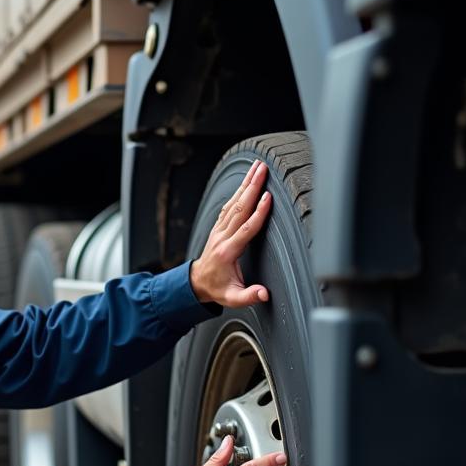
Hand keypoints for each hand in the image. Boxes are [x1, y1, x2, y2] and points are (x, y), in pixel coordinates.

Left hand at [189, 159, 271, 305]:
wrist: (197, 283)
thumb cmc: (217, 289)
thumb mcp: (233, 298)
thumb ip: (249, 296)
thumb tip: (264, 293)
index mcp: (229, 251)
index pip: (247, 228)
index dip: (259, 212)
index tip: (268, 197)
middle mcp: (223, 237)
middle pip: (240, 207)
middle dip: (252, 186)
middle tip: (263, 169)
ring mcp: (219, 230)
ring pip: (234, 202)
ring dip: (246, 184)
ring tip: (257, 167)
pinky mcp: (219, 227)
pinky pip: (229, 206)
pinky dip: (239, 191)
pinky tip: (247, 181)